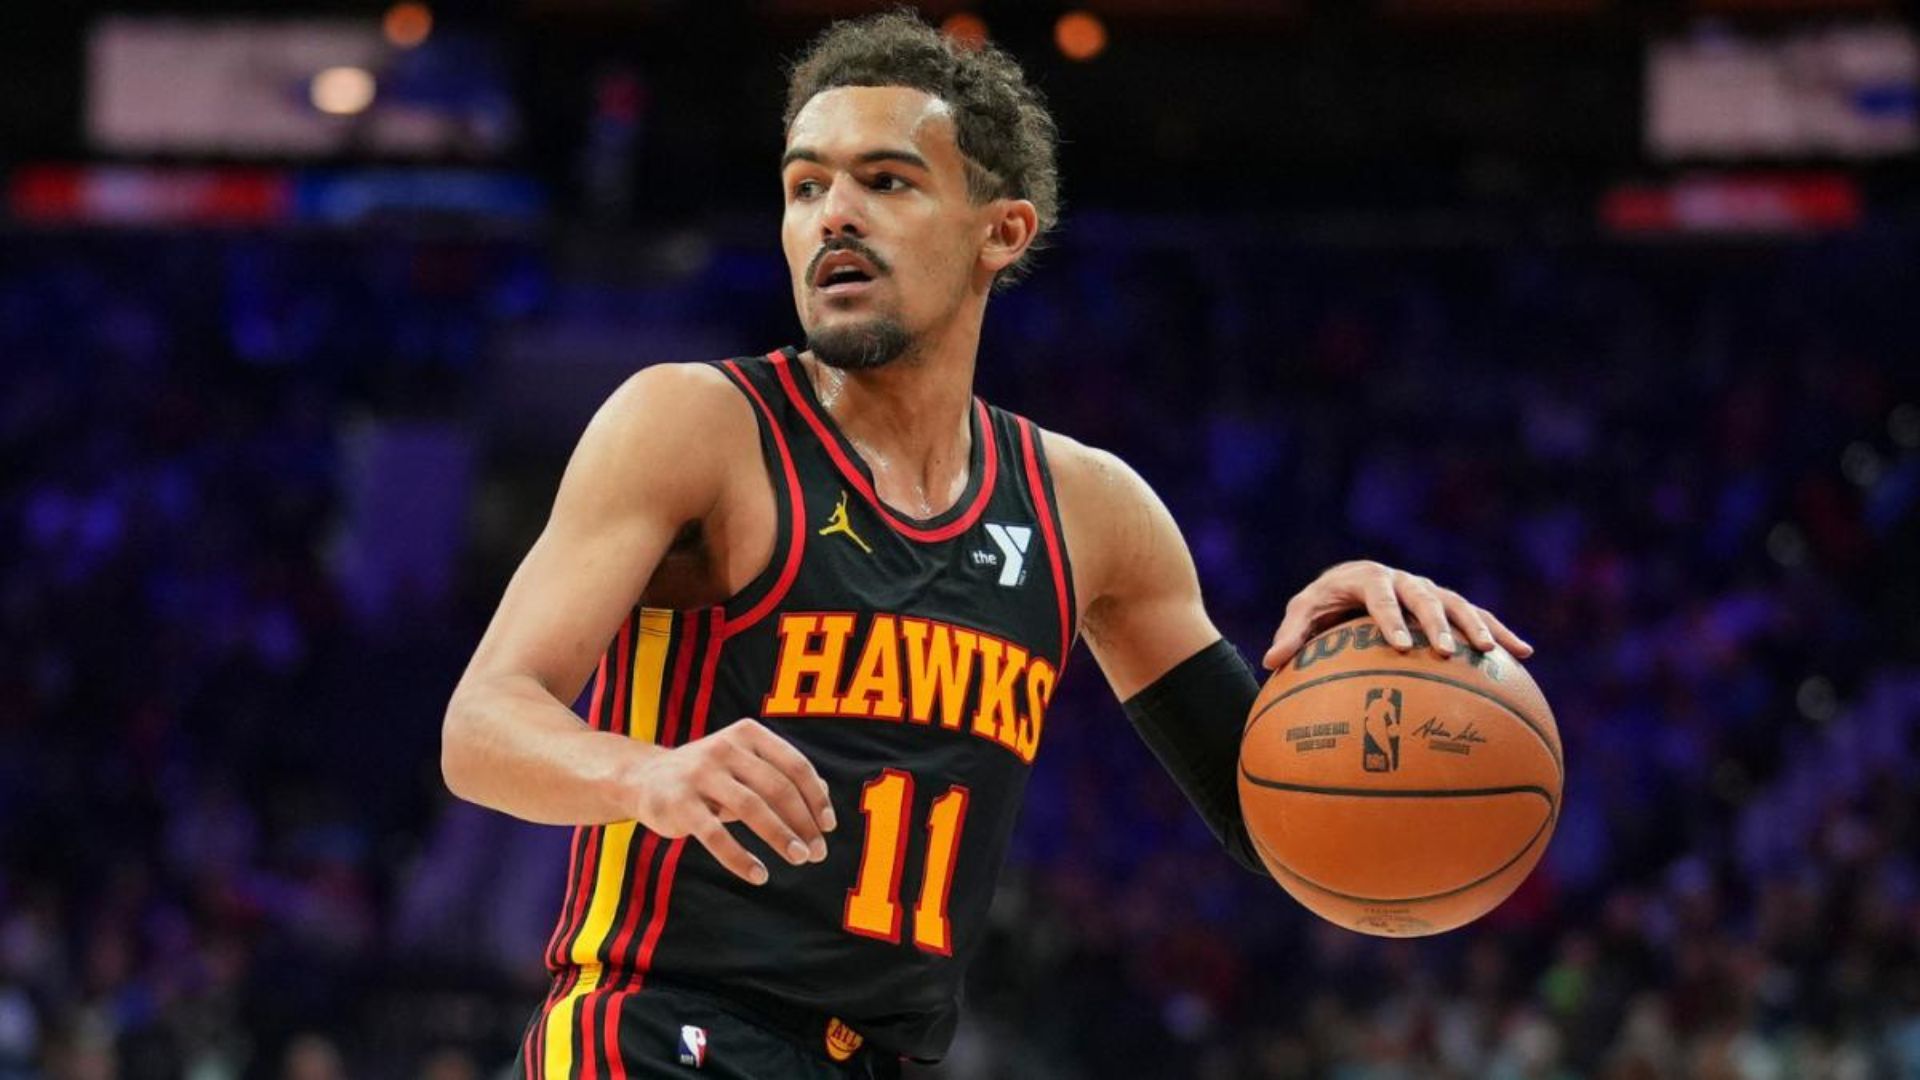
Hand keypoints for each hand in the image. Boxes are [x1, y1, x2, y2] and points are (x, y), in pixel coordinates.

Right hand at [629, 718, 836, 884]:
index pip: (794, 765)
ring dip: (779, 836)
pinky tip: (759, 874)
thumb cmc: (709, 775)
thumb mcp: (745, 765)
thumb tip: (825, 794)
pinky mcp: (679, 803)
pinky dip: (740, 857)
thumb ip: (782, 775)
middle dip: (803, 822)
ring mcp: (700, 773)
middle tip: (816, 852)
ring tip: (798, 859)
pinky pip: (716, 835)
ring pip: (751, 808)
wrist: (644, 778)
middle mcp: (725, 747)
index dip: (815, 798)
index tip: (829, 827)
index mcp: (748, 735)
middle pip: (777, 787)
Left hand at [1261, 560, 1532, 669]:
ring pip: (1458, 604)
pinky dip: (1501, 632)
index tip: (1400, 646)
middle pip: (1425, 597)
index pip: (1380, 596)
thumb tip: (1271, 661)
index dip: (1391, 619)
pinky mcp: (1447, 603)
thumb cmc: (1323, 602)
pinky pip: (1477, 616)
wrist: (1348, 581)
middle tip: (1447, 651)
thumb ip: (1292, 634)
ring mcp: (1429, 590)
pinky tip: (1525, 655)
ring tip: (1491, 652)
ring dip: (1476, 626)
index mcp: (1367, 578)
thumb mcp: (1304, 613)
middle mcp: (1403, 580)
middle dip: (1437, 623)